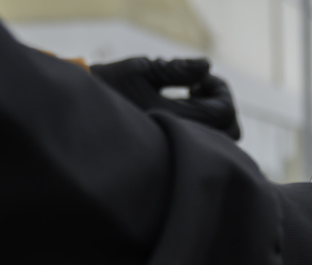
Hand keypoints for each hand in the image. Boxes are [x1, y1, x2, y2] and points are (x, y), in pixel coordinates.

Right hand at [91, 57, 240, 140]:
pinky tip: (183, 111)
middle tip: (198, 89)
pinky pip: (205, 147)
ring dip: (215, 119)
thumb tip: (207, 65)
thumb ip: (176, 70)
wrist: (81, 118)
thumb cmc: (106, 91)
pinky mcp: (173, 152)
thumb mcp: (139, 72)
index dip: (220, 91)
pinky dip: (205, 129)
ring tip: (191, 99)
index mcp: (173, 123)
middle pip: (230, 132)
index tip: (199, 80)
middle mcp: (179, 142)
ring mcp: (178, 150)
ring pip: (221, 142)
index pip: (223, 113)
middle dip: (222, 106)